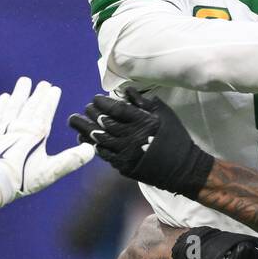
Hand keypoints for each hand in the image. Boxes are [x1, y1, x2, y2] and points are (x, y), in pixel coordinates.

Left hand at [0, 77, 93, 204]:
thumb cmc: (23, 178)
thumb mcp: (51, 171)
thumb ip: (71, 160)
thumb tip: (90, 149)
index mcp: (36, 134)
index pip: (45, 112)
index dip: (50, 100)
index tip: (54, 88)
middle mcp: (21, 128)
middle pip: (31, 107)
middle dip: (38, 94)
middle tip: (43, 83)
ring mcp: (5, 131)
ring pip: (14, 107)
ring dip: (19, 94)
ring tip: (24, 81)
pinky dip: (0, 106)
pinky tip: (3, 98)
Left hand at [68, 90, 214, 197]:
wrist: (182, 167)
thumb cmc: (174, 137)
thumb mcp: (163, 114)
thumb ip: (144, 102)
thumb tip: (126, 91)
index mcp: (142, 121)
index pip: (116, 108)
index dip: (102, 102)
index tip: (95, 99)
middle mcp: (131, 136)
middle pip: (103, 122)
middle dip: (90, 113)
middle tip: (85, 109)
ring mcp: (126, 152)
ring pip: (99, 138)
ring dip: (84, 129)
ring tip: (75, 121)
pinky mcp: (123, 165)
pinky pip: (103, 154)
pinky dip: (93, 145)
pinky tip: (86, 139)